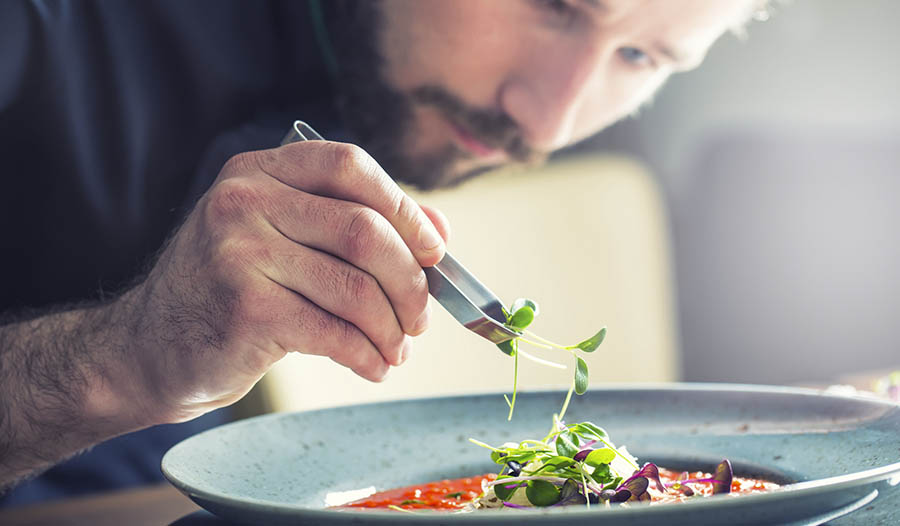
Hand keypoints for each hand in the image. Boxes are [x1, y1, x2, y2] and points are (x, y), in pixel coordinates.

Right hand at [117, 141, 449, 422]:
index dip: (405, 208)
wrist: (149, 347)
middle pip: (364, 230)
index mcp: (260, 171)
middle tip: (420, 317)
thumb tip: (439, 231)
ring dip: (392, 328)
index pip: (350, 166)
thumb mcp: (283, 239)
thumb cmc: (231, 290)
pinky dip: (367, 355)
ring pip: (356, 288)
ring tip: (397, 350)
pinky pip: (334, 332)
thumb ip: (355, 224)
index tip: (433, 250)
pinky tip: (373, 366)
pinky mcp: (244, 309)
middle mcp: (245, 201)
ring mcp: (239, 253)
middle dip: (410, 282)